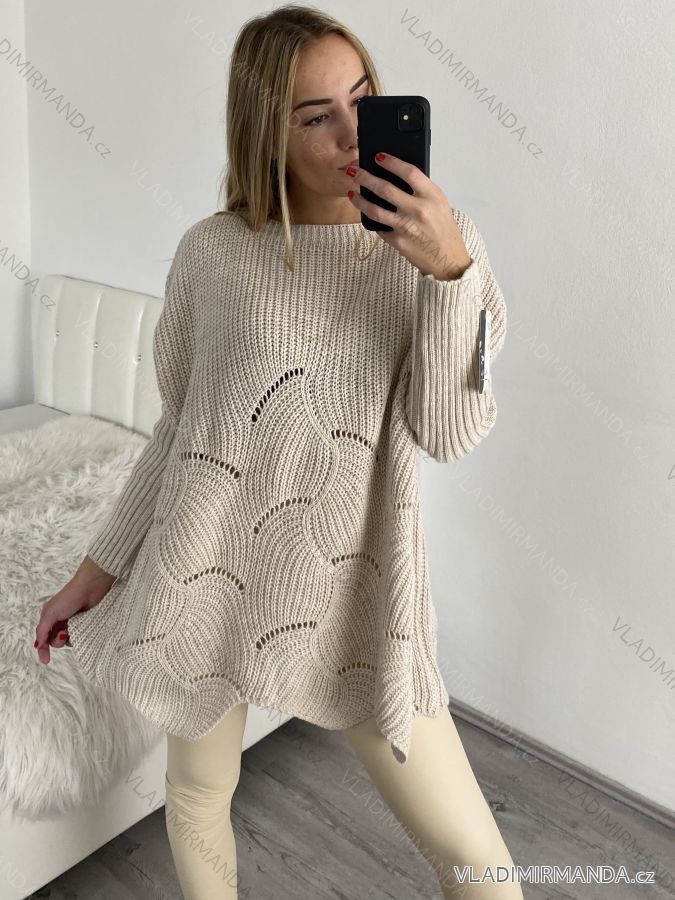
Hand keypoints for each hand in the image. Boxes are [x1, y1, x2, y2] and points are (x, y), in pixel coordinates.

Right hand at [34, 556, 116, 664]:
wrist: (91, 587)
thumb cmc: (69, 597)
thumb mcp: (51, 613)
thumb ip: (43, 630)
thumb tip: (38, 645)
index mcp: (48, 617)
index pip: (42, 638)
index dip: (43, 650)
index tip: (46, 661)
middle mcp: (59, 621)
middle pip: (55, 641)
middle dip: (58, 640)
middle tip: (65, 631)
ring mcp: (72, 623)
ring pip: (67, 641)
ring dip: (70, 638)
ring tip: (74, 627)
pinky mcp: (84, 624)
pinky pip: (79, 637)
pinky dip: (79, 635)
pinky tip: (82, 628)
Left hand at [346, 152, 471, 280]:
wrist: (448, 258)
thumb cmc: (443, 229)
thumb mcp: (439, 203)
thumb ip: (421, 190)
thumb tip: (397, 176)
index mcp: (432, 196)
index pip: (409, 172)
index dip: (391, 162)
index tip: (378, 157)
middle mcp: (419, 210)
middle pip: (385, 188)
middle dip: (366, 177)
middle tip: (355, 172)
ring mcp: (407, 227)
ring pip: (375, 209)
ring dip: (360, 200)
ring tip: (353, 193)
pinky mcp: (398, 241)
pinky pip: (380, 227)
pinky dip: (373, 220)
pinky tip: (368, 214)